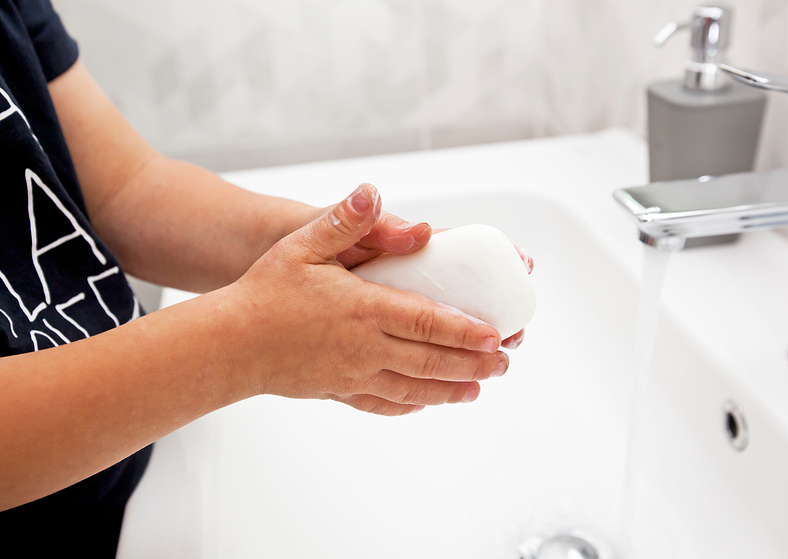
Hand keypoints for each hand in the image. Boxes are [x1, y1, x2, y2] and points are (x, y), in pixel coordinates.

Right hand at [224, 184, 509, 415]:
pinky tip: (424, 404)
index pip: (428, 322)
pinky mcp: (339, 391)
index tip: (495, 336)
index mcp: (365, 310)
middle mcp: (366, 347)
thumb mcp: (303, 245)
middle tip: (503, 362)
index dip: (466, 332)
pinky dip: (410, 405)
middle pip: (432, 361)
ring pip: (414, 388)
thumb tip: (371, 193)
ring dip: (451, 390)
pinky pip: (383, 403)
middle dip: (473, 363)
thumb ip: (343, 221)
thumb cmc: (264, 292)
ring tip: (479, 389)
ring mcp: (354, 374)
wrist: (228, 345)